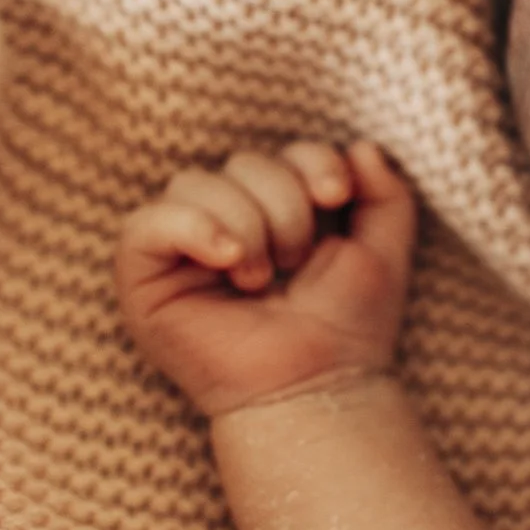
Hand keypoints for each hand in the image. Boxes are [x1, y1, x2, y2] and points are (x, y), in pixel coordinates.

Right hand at [114, 139, 417, 418]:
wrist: (321, 383)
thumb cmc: (347, 326)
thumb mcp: (383, 250)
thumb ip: (387, 194)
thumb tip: (360, 146)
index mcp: (272, 211)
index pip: (280, 152)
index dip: (310, 160)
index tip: (337, 195)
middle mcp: (223, 222)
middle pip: (240, 162)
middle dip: (283, 204)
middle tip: (298, 259)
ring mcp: (180, 249)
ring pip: (195, 184)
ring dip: (245, 223)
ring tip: (264, 277)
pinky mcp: (142, 278)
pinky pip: (146, 224)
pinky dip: (192, 229)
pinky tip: (230, 260)